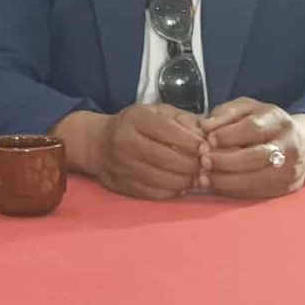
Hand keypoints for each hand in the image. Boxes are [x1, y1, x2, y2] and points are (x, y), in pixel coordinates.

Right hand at [76, 103, 206, 199]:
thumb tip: (206, 137)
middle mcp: (126, 142)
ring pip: (162, 179)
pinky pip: (153, 193)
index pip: (169, 132)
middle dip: (192, 165)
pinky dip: (171, 192)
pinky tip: (180, 186)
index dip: (192, 143)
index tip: (206, 148)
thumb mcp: (156, 112)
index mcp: (136, 119)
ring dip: (185, 181)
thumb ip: (183, 119)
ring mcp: (122, 166)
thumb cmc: (135, 125)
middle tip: (205, 167)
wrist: (97, 143)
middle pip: (167, 158)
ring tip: (196, 178)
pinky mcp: (121, 185)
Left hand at [199, 100, 304, 199]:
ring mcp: (291, 169)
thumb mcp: (247, 109)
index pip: (253, 128)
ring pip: (258, 178)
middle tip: (204, 162)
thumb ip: (226, 113)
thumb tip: (205, 127)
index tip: (208, 140)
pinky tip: (217, 186)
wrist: (301, 143)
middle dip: (226, 161)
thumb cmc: (265, 124)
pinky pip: (258, 193)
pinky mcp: (287, 187)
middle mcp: (289, 145)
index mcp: (279, 121)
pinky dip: (234, 191)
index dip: (228, 135)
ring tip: (205, 177)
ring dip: (227, 180)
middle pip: (257, 156)